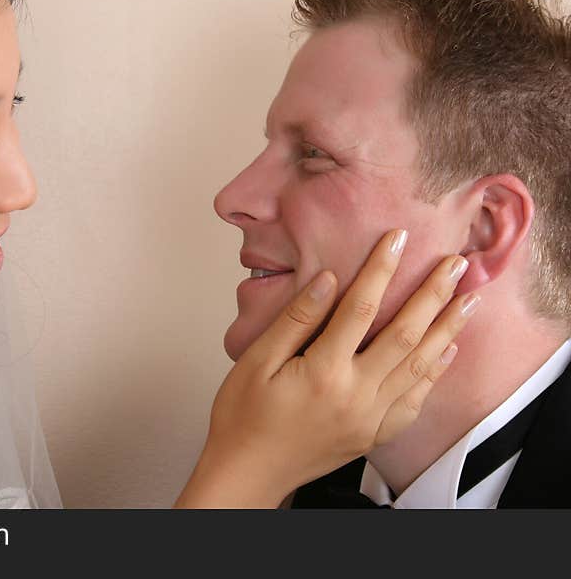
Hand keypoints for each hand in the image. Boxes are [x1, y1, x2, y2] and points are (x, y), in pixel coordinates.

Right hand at [175, 229, 478, 507]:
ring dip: (447, 330)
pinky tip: (447, 352)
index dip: (381, 269)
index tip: (397, 240)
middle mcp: (354, 395)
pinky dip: (435, 374)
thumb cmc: (243, 417)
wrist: (248, 472)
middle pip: (405, 335)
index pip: (360, 308)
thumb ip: (295, 320)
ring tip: (468, 300)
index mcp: (322, 372)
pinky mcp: (373, 434)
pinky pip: (414, 402)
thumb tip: (327, 281)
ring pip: (419, 367)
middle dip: (433, 295)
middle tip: (456, 265)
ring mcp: (369, 418)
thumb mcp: (255, 361)